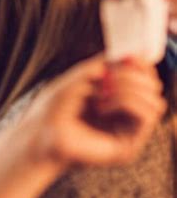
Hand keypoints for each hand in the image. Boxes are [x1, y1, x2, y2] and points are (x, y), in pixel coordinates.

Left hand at [25, 54, 165, 167]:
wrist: (42, 129)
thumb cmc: (58, 103)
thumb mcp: (86, 73)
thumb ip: (112, 62)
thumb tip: (139, 51)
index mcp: (120, 98)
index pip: (147, 78)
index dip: (141, 64)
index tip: (126, 56)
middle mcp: (128, 116)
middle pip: (154, 87)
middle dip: (131, 74)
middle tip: (107, 76)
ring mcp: (129, 132)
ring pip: (154, 101)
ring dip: (128, 88)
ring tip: (102, 92)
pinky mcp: (128, 147)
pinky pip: (146, 116)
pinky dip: (125, 102)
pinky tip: (102, 106)